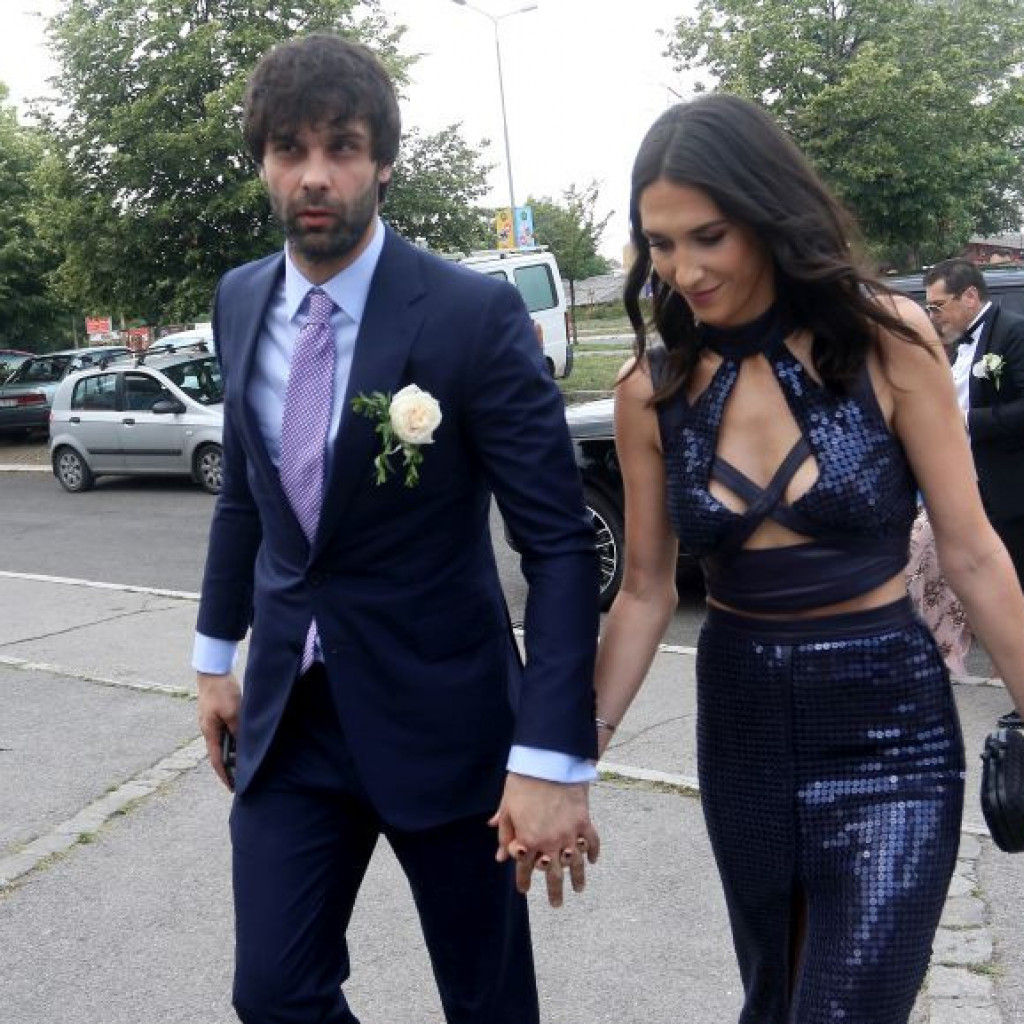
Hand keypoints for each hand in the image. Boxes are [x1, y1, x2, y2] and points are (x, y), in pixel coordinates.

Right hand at [197, 671, 239, 790]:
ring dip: (233, 751)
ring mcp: (211, 721)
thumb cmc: (222, 691)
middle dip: (229, 766)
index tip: (231, 787)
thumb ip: (238, 730)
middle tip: (242, 777)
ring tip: (245, 761)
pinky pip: (226, 731)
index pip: (216, 760)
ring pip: (223, 741)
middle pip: (219, 752)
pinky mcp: (217, 713)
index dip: (224, 775)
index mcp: (210, 732)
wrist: (213, 671)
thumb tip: (243, 745)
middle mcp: (208, 729)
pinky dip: (234, 739)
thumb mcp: (233, 713)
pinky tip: (243, 740)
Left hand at [489, 774, 599, 907]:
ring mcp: (569, 834)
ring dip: (578, 879)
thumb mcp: (507, 808)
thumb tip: (500, 856)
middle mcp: (549, 843)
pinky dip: (592, 852)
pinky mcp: (583, 822)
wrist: (547, 763)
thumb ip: (505, 834)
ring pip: (575, 864)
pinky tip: (591, 860)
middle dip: (554, 893)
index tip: (523, 891)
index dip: (523, 881)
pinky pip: (591, 842)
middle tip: (556, 905)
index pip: (524, 869)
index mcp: (528, 841)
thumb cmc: (523, 783)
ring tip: (579, 889)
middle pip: (553, 875)